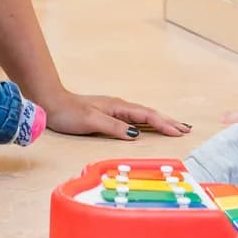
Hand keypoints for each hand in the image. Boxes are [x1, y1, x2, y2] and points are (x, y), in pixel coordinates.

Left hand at [41, 89, 191, 139]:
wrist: (51, 103)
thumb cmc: (69, 113)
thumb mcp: (91, 122)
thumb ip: (114, 127)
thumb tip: (136, 134)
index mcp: (118, 107)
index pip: (146, 115)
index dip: (163, 124)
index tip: (179, 132)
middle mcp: (118, 106)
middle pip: (149, 114)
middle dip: (168, 121)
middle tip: (186, 129)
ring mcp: (114, 110)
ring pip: (143, 116)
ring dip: (159, 121)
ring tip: (174, 127)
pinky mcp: (108, 115)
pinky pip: (134, 119)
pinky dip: (147, 123)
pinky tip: (148, 127)